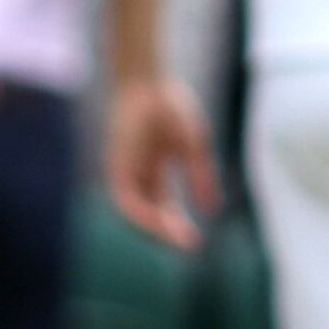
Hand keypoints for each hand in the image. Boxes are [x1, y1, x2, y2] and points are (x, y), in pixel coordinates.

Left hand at [103, 73, 218, 246]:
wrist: (146, 81)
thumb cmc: (170, 105)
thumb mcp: (193, 146)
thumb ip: (201, 176)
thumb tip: (212, 209)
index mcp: (153, 169)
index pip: (163, 206)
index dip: (178, 223)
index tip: (195, 241)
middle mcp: (136, 174)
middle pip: (150, 213)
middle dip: (169, 232)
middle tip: (190, 246)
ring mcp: (124, 171)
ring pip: (136, 213)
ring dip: (156, 229)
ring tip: (179, 239)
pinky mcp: (116, 167)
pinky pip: (127, 200)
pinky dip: (143, 214)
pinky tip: (162, 222)